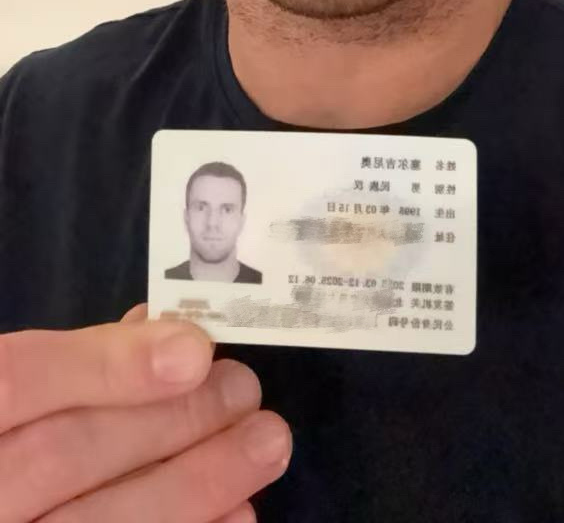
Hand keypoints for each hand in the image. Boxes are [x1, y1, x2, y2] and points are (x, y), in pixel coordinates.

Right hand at [0, 303, 290, 522]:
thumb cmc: (10, 432)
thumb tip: (168, 333)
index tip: (195, 352)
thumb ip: (78, 362)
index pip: (20, 379)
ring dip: (195, 483)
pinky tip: (238, 512)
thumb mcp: (20, 385)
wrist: (5, 498)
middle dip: (171, 419)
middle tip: (246, 391)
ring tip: (264, 444)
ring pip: (98, 522)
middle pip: (67, 453)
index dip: (109, 365)